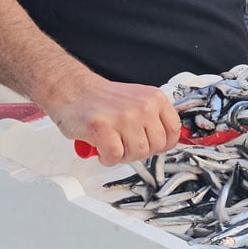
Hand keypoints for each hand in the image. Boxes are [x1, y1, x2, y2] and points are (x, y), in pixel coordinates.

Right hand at [46, 72, 180, 165]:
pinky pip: (115, 156)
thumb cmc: (103, 99)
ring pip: (137, 153)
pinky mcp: (102, 128)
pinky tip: (102, 150)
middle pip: (156, 146)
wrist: (73, 89)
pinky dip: (107, 159)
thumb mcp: (138, 101)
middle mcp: (143, 106)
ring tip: (113, 146)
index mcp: (155, 99)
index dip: (163, 145)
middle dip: (140, 152)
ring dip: (123, 156)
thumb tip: (166, 142)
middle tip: (125, 146)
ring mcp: (123, 117)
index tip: (151, 146)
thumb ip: (154, 118)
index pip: (174, 131)